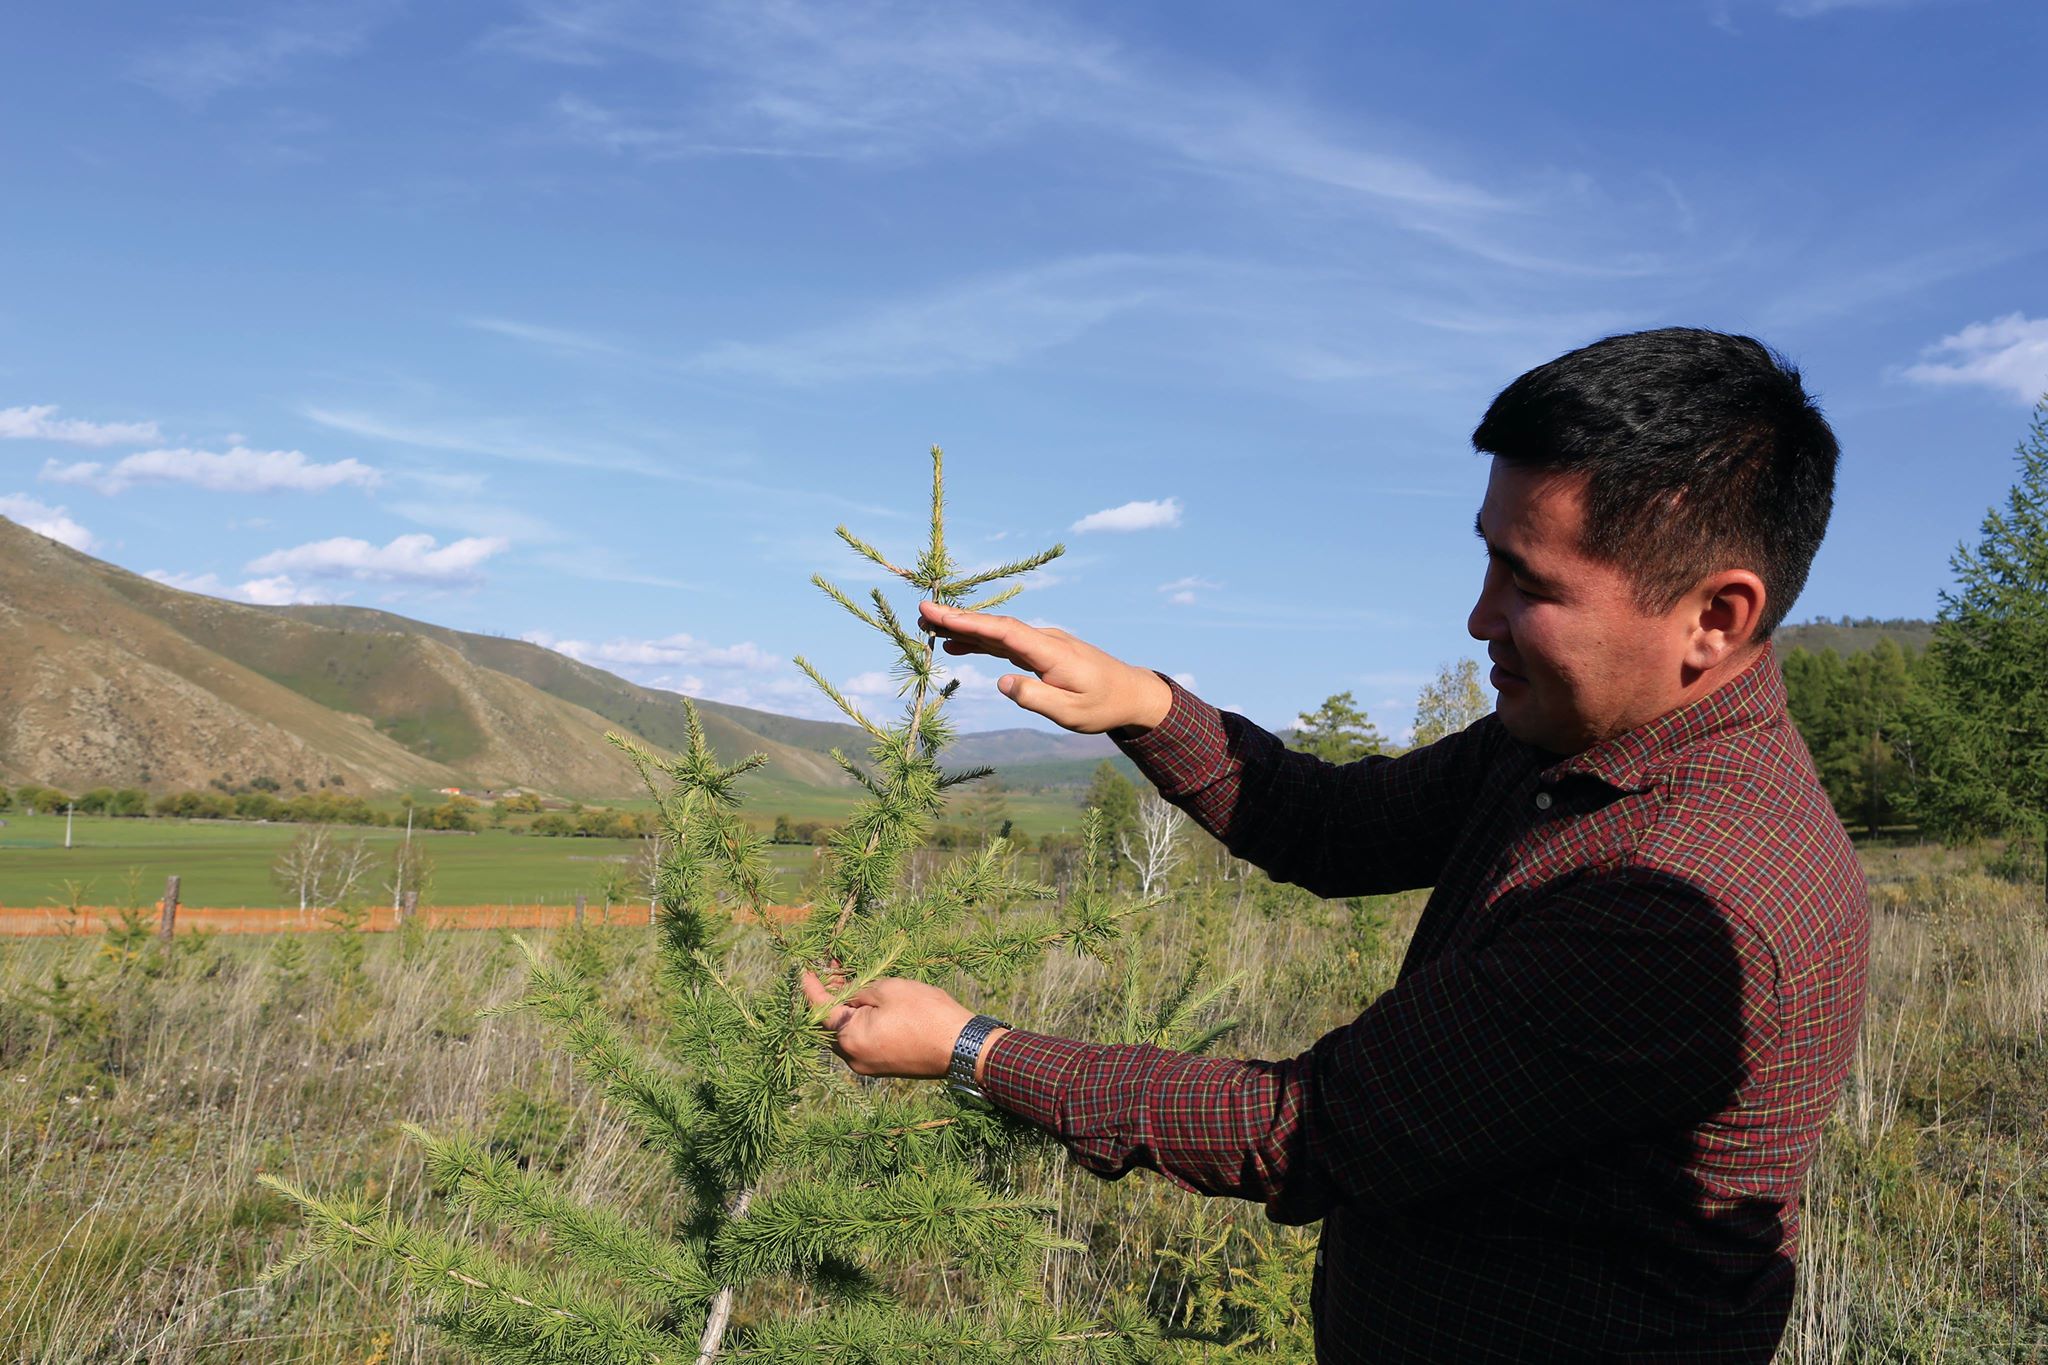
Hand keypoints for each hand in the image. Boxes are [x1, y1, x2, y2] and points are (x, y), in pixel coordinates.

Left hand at [799, 967, 979, 1079]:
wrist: (959, 1046)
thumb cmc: (925, 1013)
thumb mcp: (887, 990)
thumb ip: (859, 990)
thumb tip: (845, 992)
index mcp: (850, 1039)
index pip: (821, 1010)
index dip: (812, 987)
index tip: (805, 970)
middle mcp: (853, 1058)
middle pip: (831, 1023)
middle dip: (830, 994)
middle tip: (832, 968)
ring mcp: (868, 1064)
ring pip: (847, 1032)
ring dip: (846, 1007)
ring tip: (850, 980)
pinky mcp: (883, 1064)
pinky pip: (862, 1040)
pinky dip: (859, 1020)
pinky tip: (865, 1001)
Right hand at [918, 601, 1172, 733]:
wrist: (1131, 693)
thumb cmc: (1102, 706)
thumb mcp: (1071, 713)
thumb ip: (1036, 697)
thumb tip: (1003, 682)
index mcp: (1050, 651)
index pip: (1002, 631)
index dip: (968, 622)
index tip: (937, 613)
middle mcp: (1044, 639)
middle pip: (995, 625)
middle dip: (958, 618)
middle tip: (921, 613)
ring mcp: (1042, 642)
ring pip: (998, 631)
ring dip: (965, 628)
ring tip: (930, 628)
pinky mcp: (1042, 649)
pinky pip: (1006, 640)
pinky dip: (981, 639)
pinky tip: (959, 643)